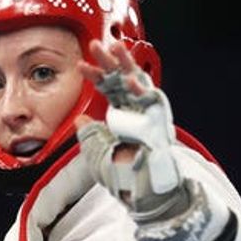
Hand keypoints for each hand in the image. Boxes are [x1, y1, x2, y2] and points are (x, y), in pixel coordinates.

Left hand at [73, 41, 229, 240]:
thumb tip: (80, 119)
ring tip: (116, 47)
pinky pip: (153, 102)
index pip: (109, 91)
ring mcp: (149, 118)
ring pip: (139, 83)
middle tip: (96, 44)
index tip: (80, 66)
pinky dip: (141, 91)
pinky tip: (129, 79)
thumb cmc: (122, 179)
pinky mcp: (160, 125)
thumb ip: (88, 136)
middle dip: (110, 62)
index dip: (95, 77)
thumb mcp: (97, 155)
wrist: (144, 196)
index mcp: (123, 117)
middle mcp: (137, 114)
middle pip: (123, 80)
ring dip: (128, 65)